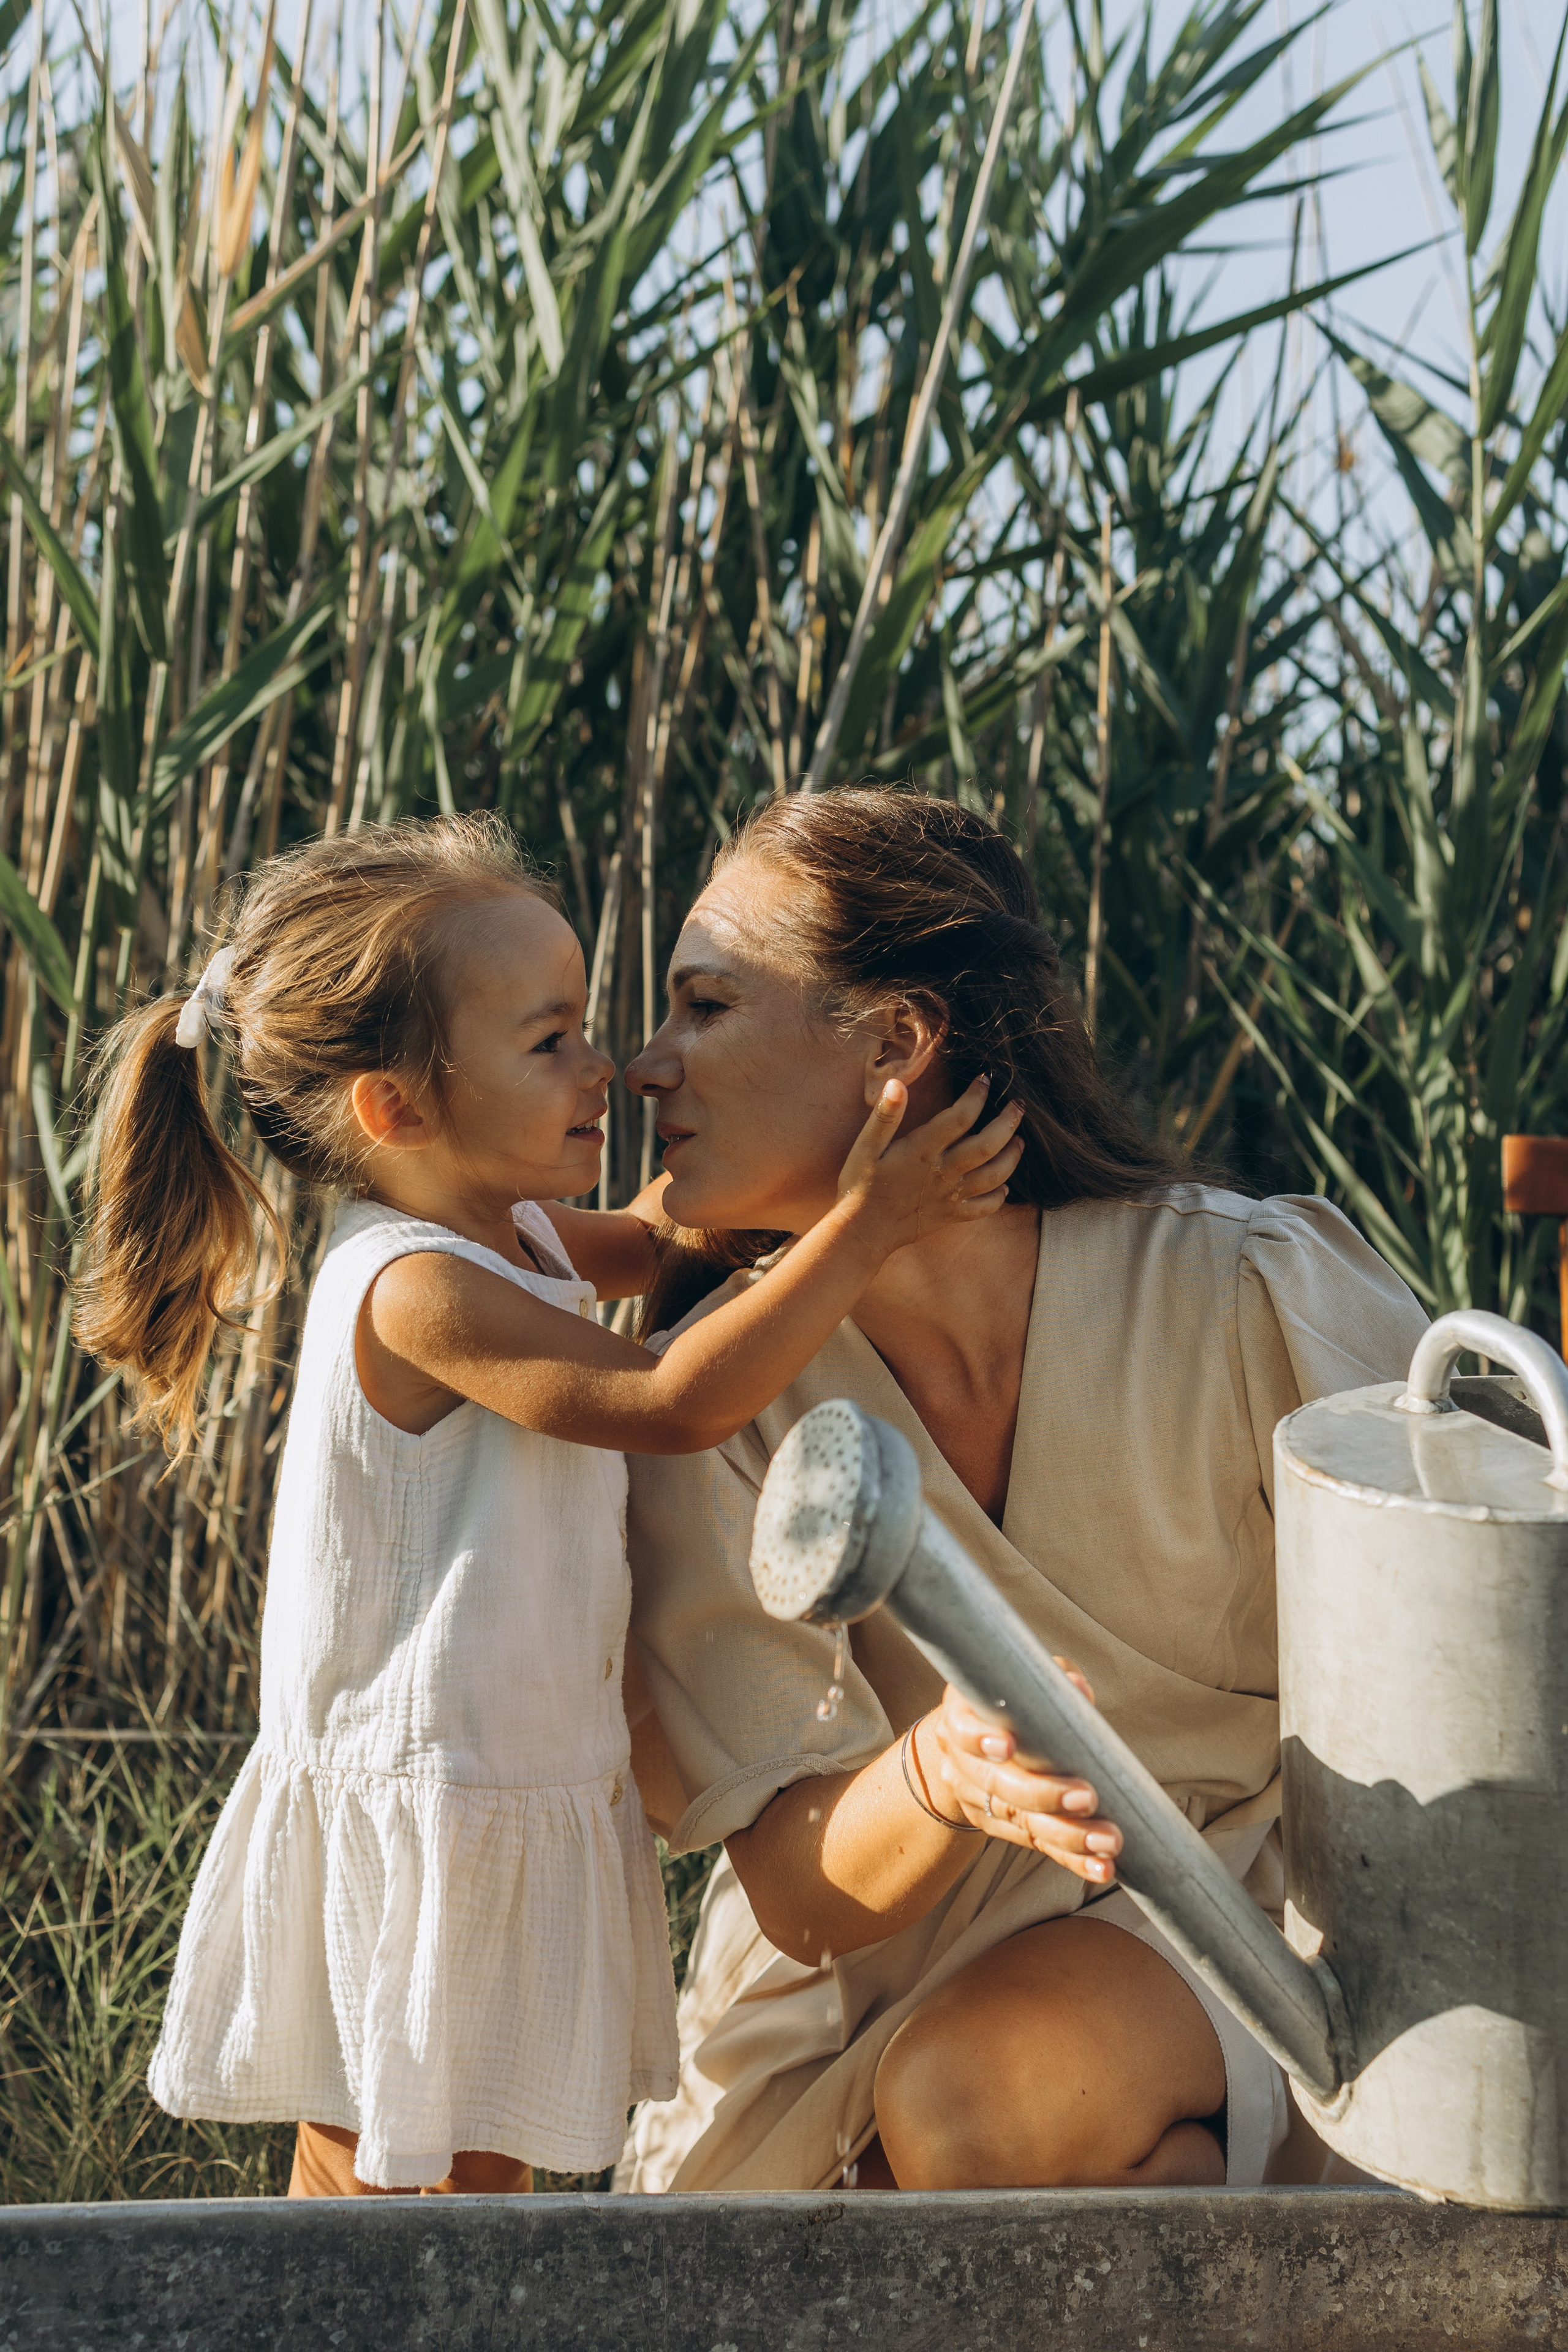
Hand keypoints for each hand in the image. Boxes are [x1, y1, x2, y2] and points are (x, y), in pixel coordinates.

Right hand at [834, 1077, 1025, 1251]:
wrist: (860, 1233)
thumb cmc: (859, 1187)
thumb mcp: (865, 1147)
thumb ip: (885, 1115)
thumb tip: (897, 1083)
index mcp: (923, 1150)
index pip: (960, 1117)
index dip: (977, 1096)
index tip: (985, 1079)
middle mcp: (943, 1172)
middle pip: (988, 1145)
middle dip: (1008, 1123)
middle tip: (1019, 1106)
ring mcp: (949, 1196)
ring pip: (994, 1176)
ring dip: (1012, 1157)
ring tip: (1019, 1141)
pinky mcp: (950, 1216)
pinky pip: (983, 1208)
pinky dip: (998, 1198)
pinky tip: (1003, 1188)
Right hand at [912, 1681, 1123, 1885]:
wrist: (976, 1739)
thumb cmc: (1013, 1701)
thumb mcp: (1027, 1681)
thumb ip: (1052, 1680)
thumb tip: (1077, 1690)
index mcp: (962, 1717)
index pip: (963, 1730)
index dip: (981, 1739)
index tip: (1008, 1746)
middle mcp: (961, 1762)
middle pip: (998, 1785)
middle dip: (1044, 1794)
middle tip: (1087, 1798)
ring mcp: (977, 1800)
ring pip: (1019, 1821)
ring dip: (1066, 1836)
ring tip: (1107, 1842)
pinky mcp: (999, 1828)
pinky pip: (1036, 1845)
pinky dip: (1071, 1858)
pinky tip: (1100, 1868)